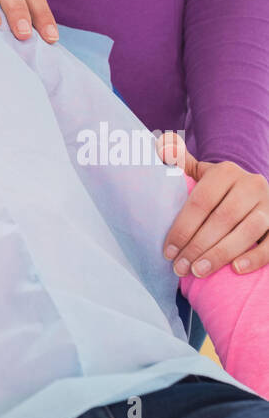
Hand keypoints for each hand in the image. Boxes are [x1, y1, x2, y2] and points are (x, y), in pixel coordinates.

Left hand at [156, 134, 268, 276]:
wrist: (253, 192)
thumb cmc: (219, 189)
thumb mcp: (201, 172)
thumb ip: (180, 161)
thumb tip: (162, 146)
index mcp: (226, 171)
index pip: (201, 202)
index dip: (183, 228)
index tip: (168, 251)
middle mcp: (251, 185)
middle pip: (222, 219)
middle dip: (198, 246)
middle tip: (180, 266)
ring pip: (247, 231)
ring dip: (220, 254)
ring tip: (199, 271)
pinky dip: (255, 257)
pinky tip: (236, 269)